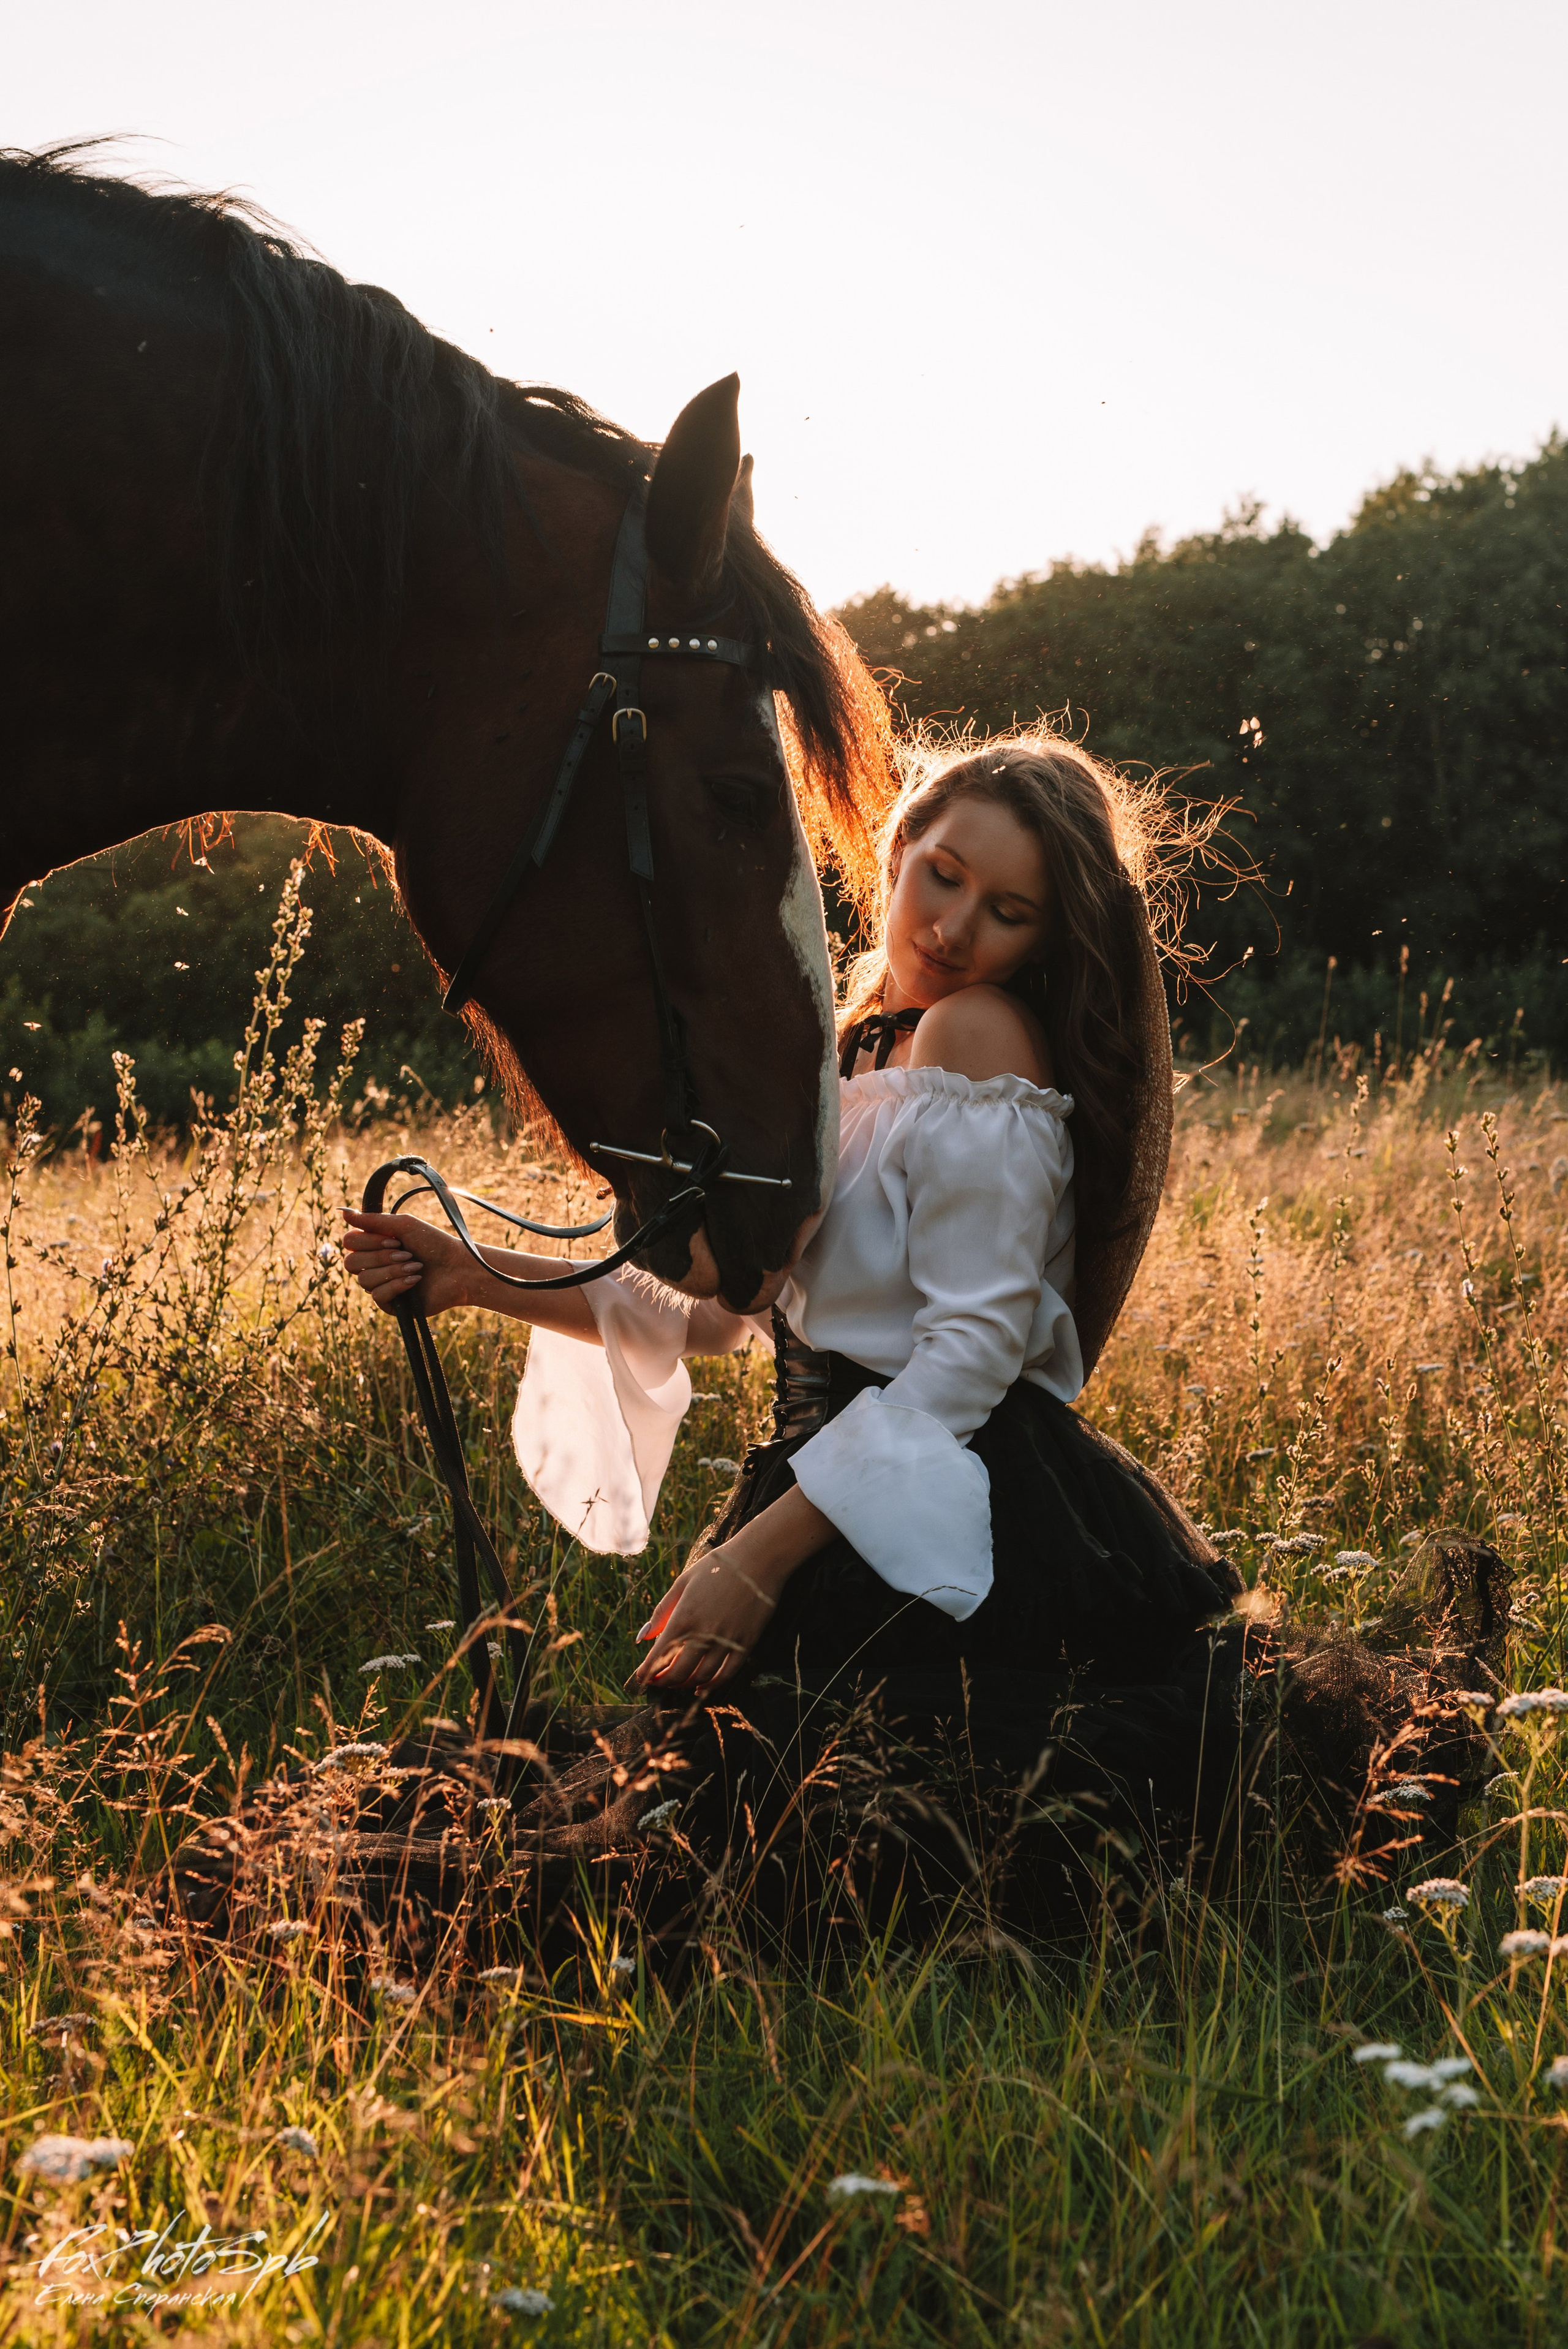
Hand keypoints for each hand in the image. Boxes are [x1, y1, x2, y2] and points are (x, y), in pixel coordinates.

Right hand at [341, 1208, 472, 1316]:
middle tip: (406, 1253)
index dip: (368, 1241)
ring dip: (393, 1271)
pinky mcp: (390, 1304)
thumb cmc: (434, 1244)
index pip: (349, 1243)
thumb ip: (373, 1220)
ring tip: (416, 1266)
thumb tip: (342, 1212)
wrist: (458, 1268)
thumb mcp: (404, 1225)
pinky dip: (398, 1285)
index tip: (394, 1239)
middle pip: (351, 1263)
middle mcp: (373, 1265)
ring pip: (364, 1280)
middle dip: (380, 1257)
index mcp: (374, 1245)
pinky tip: (416, 1280)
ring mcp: (380, 1285)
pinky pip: (377, 1296)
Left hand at [631, 1540, 787, 1697]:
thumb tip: (642, 1637)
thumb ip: (662, 1612)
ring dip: (685, 1684)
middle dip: (663, 1682)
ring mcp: (726, 1640)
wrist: (758, 1559)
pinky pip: (727, 1674)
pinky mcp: (746, 1644)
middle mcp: (703, 1633)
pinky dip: (712, 1685)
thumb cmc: (717, 1566)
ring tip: (678, 1681)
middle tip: (658, 1681)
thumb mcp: (683, 1582)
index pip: (658, 1657)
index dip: (646, 1672)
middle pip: (678, 1673)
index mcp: (684, 1617)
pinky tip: (702, 1686)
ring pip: (702, 1678)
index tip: (640, 1677)